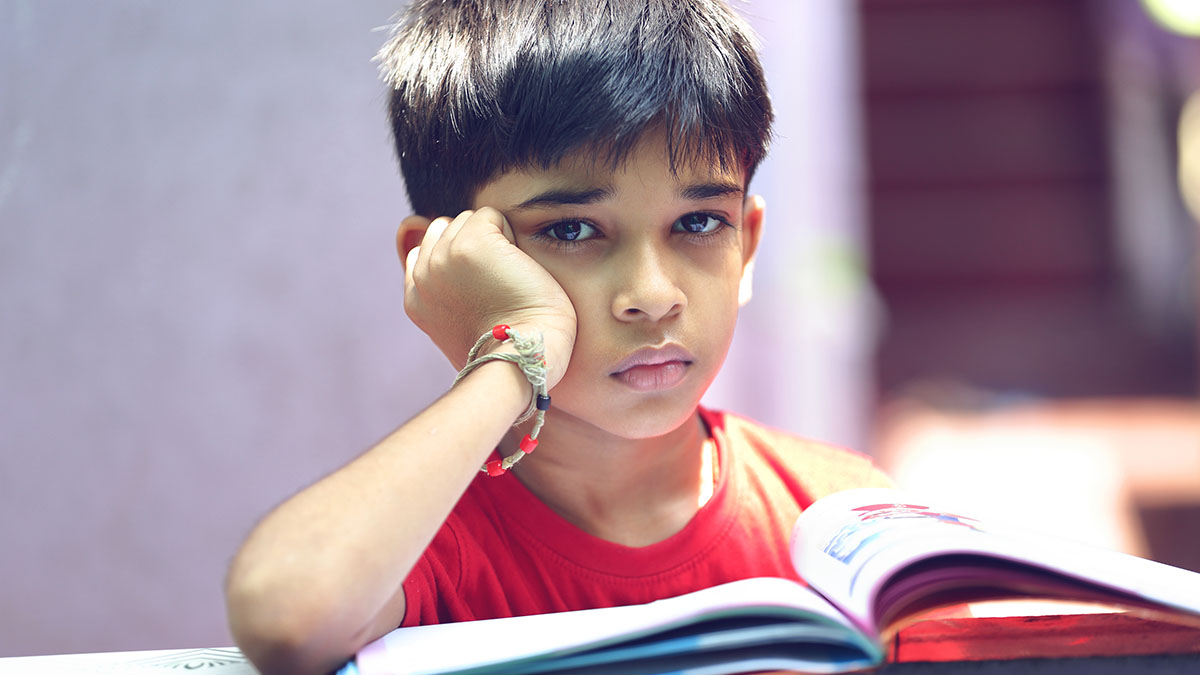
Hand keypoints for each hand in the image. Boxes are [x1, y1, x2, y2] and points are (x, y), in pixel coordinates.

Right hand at [398, 208, 576, 389]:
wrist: (521, 361)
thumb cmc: (506, 349)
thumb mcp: (460, 326)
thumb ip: (446, 293)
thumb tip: (452, 257)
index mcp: (415, 298)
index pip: (425, 251)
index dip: (458, 260)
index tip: (481, 287)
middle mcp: (423, 275)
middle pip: (446, 229)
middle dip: (473, 245)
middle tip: (496, 285)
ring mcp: (444, 256)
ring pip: (468, 220)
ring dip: (493, 239)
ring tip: (506, 278)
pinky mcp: (472, 243)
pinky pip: (492, 215)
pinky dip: (510, 234)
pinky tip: (515, 268)